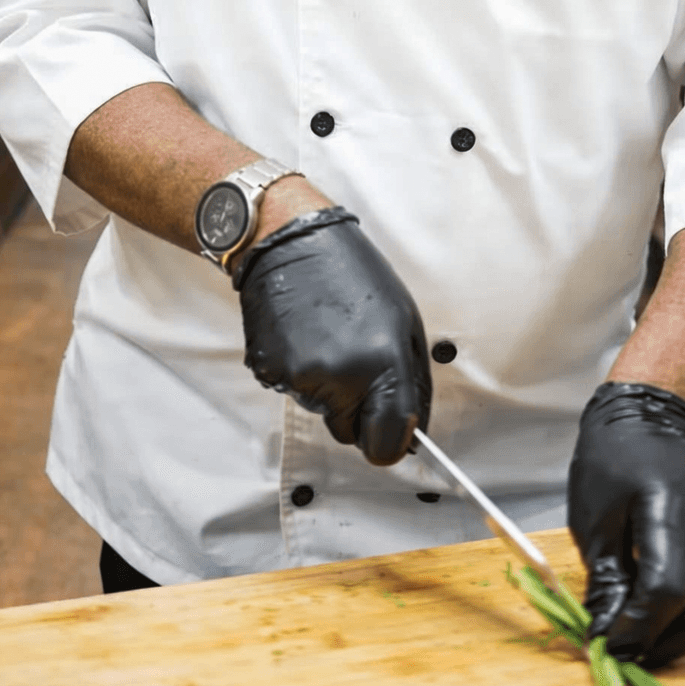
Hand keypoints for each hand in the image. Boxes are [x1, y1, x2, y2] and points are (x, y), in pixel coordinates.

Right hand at [231, 209, 430, 465]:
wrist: (292, 241)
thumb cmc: (352, 273)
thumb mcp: (405, 321)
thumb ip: (415, 383)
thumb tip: (414, 431)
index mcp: (383, 362)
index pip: (387, 444)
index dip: (390, 444)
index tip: (391, 435)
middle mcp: (341, 376)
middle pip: (351, 434)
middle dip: (356, 409)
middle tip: (355, 358)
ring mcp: (300, 375)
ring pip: (320, 411)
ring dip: (328, 387)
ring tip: (328, 335)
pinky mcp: (269, 371)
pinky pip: (292, 392)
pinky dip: (299, 373)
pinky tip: (304, 335)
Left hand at [568, 382, 684, 667]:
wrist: (653, 409)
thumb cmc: (614, 455)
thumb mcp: (594, 515)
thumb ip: (604, 576)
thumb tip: (606, 629)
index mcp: (672, 516)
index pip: (666, 593)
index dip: (636, 629)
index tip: (606, 646)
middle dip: (664, 644)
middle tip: (626, 654)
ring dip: (674, 630)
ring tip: (633, 634)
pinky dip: (680, 606)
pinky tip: (648, 604)